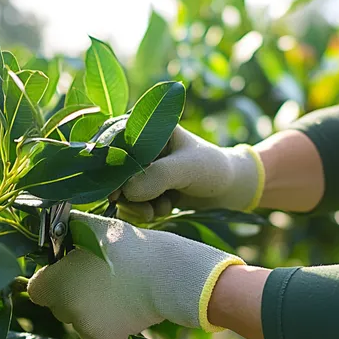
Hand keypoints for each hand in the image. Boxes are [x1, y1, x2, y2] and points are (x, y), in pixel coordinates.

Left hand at [27, 211, 243, 338]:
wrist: (165, 275)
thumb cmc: (128, 247)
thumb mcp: (94, 228)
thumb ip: (68, 228)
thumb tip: (54, 223)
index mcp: (55, 284)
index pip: (37, 287)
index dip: (51, 277)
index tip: (68, 268)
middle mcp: (65, 312)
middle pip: (58, 305)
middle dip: (70, 293)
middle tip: (95, 275)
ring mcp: (86, 330)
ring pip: (79, 320)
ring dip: (89, 309)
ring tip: (115, 289)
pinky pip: (99, 332)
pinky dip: (109, 322)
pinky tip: (126, 305)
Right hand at [119, 126, 264, 219]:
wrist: (229, 187)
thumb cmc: (212, 168)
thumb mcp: (187, 168)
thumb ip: (157, 177)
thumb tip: (126, 192)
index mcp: (145, 127)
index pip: (113, 146)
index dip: (109, 171)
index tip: (115, 194)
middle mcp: (138, 145)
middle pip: (113, 173)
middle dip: (127, 196)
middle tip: (146, 211)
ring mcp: (141, 167)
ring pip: (121, 192)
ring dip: (139, 206)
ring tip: (161, 209)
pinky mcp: (145, 186)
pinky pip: (133, 203)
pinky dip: (147, 210)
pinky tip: (167, 207)